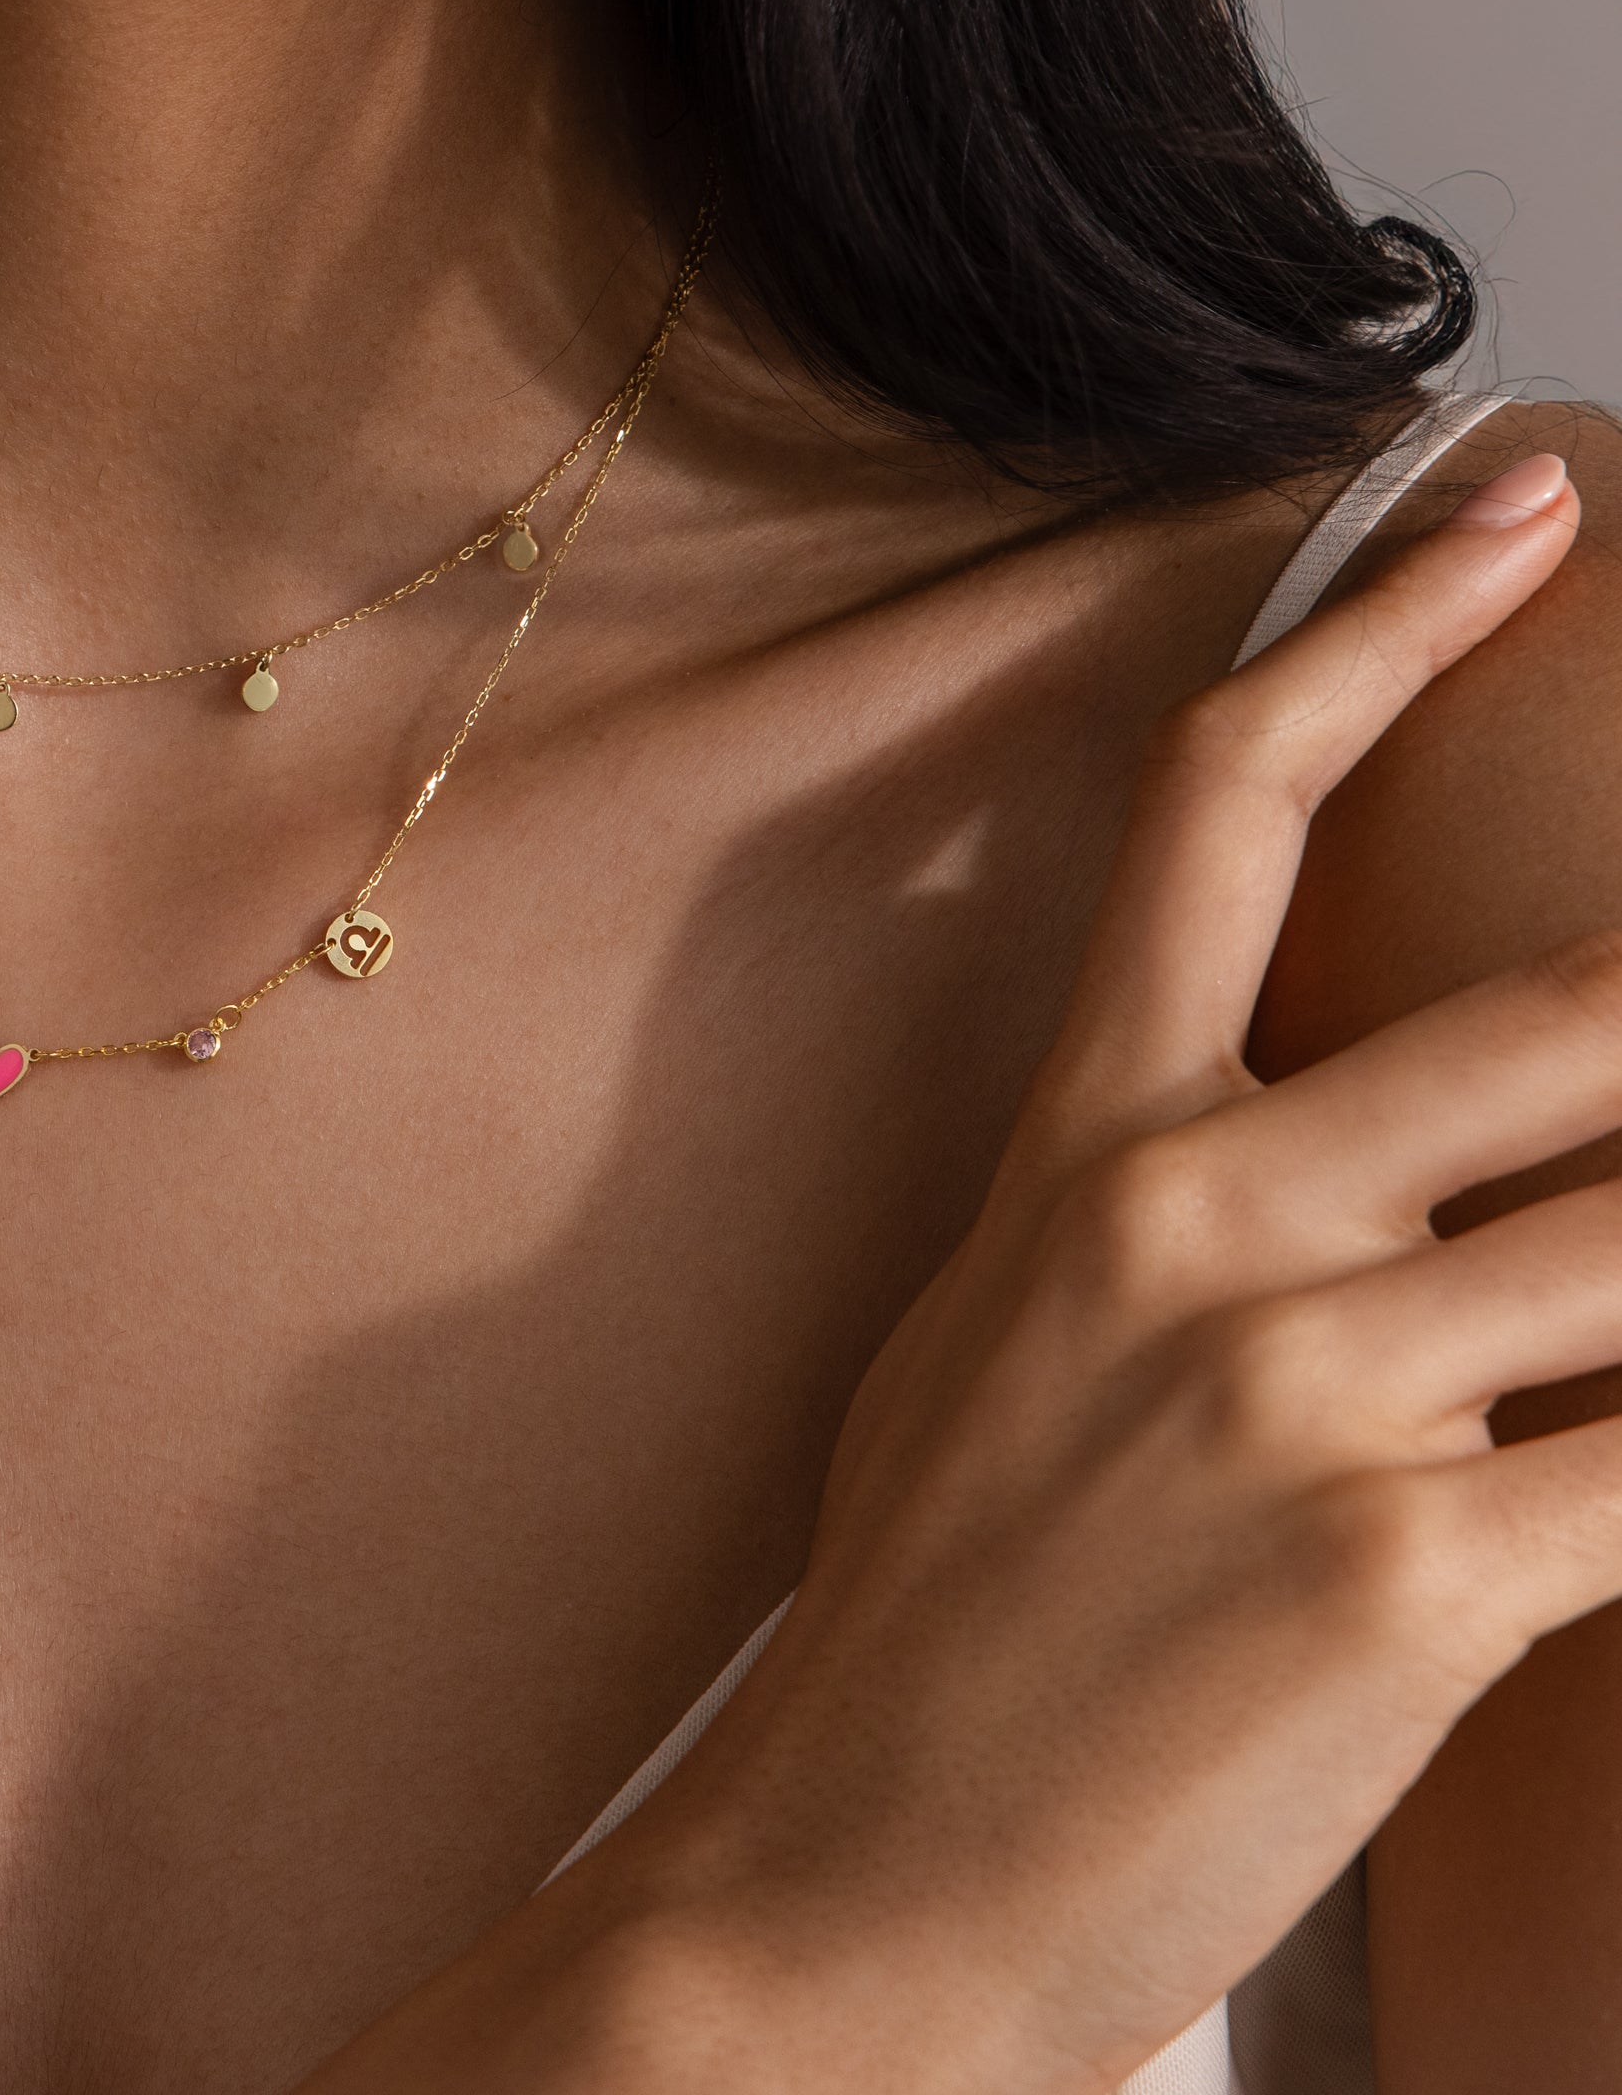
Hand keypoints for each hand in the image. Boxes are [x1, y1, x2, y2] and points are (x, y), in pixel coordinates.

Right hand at [568, 451, 1621, 2091]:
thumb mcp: (998, 1350)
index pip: (1225, 802)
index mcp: (1079, 1152)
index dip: (1379, 623)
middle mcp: (1191, 1225)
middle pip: (1558, 1014)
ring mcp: (1303, 1389)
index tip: (1513, 498)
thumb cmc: (929, 1621)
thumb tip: (1346, 1161)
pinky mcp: (1416, 1575)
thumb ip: (1156, 1221)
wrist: (843, 1895)